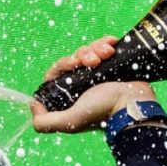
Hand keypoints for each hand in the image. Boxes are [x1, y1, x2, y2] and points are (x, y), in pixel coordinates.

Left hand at [31, 36, 156, 133]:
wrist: (134, 102)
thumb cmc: (103, 111)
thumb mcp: (71, 121)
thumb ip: (46, 122)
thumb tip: (32, 106)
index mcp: (71, 95)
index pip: (56, 73)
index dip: (61, 65)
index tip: (71, 64)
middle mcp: (83, 84)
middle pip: (72, 59)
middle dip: (81, 56)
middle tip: (91, 62)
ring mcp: (98, 73)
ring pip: (88, 51)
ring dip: (95, 49)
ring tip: (106, 55)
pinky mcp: (112, 64)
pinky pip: (103, 46)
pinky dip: (105, 44)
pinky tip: (111, 46)